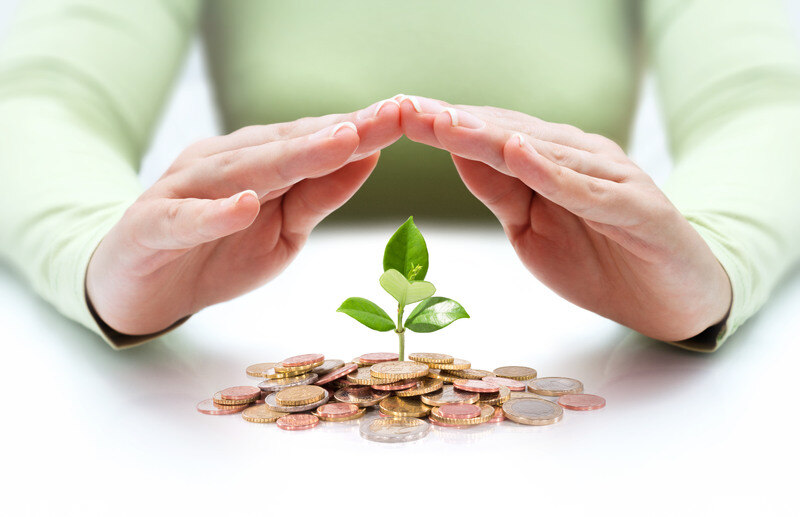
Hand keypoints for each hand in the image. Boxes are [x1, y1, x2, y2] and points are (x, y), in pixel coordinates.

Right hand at [87, 99, 401, 334]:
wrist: (139, 286)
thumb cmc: (216, 252)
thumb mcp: (283, 230)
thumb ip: (318, 196)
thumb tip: (368, 158)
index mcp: (257, 162)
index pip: (314, 141)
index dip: (361, 129)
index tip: (407, 116)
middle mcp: (223, 164)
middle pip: (287, 146)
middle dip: (341, 132)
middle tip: (389, 116)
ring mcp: (184, 190)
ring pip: (242, 170)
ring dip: (292, 157)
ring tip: (339, 142)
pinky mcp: (152, 224)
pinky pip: (185, 218)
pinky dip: (214, 213)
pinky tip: (244, 204)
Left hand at [398, 95, 731, 341]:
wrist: (672, 298)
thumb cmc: (600, 260)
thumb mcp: (531, 229)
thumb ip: (501, 192)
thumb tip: (457, 155)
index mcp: (550, 161)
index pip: (488, 137)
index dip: (443, 127)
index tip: (396, 116)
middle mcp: (579, 157)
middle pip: (507, 134)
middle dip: (454, 123)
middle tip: (406, 109)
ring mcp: (610, 178)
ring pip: (542, 152)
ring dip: (490, 137)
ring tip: (445, 123)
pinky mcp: (637, 207)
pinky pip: (587, 189)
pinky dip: (552, 172)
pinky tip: (519, 153)